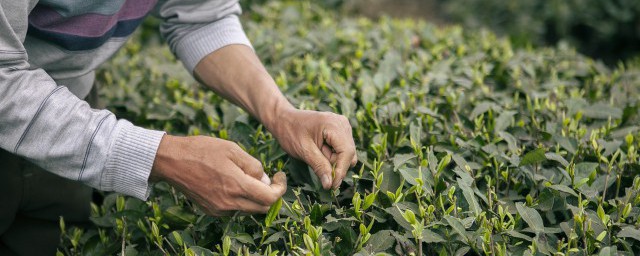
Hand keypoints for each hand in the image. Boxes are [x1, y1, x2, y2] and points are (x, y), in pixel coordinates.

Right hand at [150, 135, 285, 215]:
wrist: (171, 161)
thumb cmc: (202, 151)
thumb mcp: (232, 149)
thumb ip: (253, 166)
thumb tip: (264, 179)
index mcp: (236, 186)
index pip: (270, 198)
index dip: (280, 188)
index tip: (280, 177)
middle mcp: (229, 203)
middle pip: (261, 207)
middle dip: (270, 194)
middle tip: (270, 178)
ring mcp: (219, 209)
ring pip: (248, 209)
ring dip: (255, 197)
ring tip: (248, 177)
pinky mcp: (211, 210)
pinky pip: (234, 209)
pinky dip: (240, 199)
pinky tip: (233, 183)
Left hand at [267, 108, 356, 189]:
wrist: (284, 120)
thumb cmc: (290, 132)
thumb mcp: (304, 151)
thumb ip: (319, 166)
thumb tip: (330, 185)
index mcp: (334, 125)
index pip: (347, 152)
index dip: (341, 171)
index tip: (332, 186)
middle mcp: (342, 123)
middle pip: (349, 154)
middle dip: (335, 165)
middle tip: (316, 163)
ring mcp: (342, 126)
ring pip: (347, 154)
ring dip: (333, 160)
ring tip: (316, 154)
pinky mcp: (340, 131)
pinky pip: (342, 150)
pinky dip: (332, 155)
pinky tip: (320, 150)